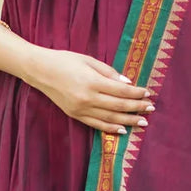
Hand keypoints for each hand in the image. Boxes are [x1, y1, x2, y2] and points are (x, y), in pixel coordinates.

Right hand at [30, 48, 152, 134]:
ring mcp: (80, 109)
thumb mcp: (88, 60)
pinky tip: (122, 129)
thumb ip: (109, 72)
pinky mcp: (75, 115)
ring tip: (142, 122)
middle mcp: (87, 98)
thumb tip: (127, 83)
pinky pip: (96, 124)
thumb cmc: (65, 60)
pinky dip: (110, 128)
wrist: (40, 70)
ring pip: (110, 118)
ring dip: (128, 120)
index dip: (137, 93)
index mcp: (92, 82)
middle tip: (151, 109)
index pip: (121, 90)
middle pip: (118, 105)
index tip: (148, 93)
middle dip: (137, 108)